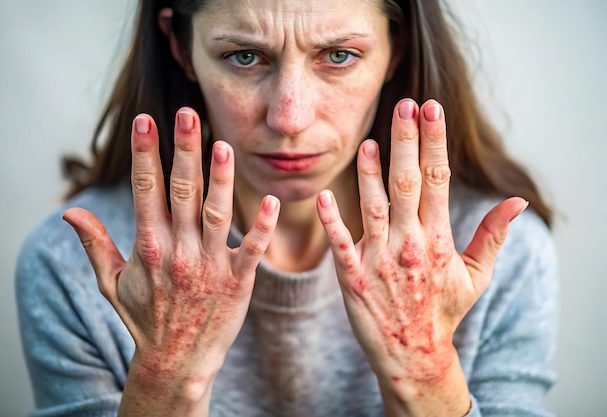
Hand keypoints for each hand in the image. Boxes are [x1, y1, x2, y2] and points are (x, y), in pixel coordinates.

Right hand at [63, 108, 279, 414]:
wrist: (176, 361)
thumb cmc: (144, 319)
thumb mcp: (112, 283)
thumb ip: (95, 244)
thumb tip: (69, 212)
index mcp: (148, 246)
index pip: (146, 190)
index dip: (146, 153)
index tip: (146, 121)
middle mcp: (178, 251)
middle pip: (182, 192)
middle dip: (184, 151)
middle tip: (187, 115)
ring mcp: (209, 266)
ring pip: (216, 213)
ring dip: (221, 179)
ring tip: (223, 144)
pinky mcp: (237, 281)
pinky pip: (251, 249)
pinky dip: (261, 226)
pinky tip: (270, 200)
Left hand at [317, 99, 526, 414]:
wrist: (414, 356)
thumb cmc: (444, 311)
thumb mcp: (476, 276)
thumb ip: (492, 235)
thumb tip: (517, 201)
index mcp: (438, 239)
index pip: (437, 180)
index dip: (433, 142)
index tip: (431, 110)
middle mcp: (410, 244)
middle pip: (407, 183)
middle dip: (406, 141)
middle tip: (404, 105)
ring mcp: (380, 261)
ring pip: (372, 207)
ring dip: (369, 173)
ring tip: (369, 141)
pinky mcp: (353, 278)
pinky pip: (339, 244)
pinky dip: (331, 220)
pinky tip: (323, 196)